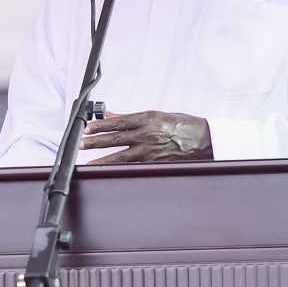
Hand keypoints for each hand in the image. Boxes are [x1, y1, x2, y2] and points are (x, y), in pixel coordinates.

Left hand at [80, 111, 213, 163]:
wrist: (206, 140)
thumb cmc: (185, 126)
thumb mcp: (159, 115)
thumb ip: (133, 117)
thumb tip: (112, 116)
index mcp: (148, 118)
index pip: (117, 122)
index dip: (99, 126)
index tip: (87, 128)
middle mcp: (147, 134)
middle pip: (115, 139)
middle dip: (95, 142)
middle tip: (81, 144)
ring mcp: (151, 150)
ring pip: (121, 156)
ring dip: (103, 160)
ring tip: (89, 163)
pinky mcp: (155, 163)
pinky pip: (134, 166)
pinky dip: (121, 169)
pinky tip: (110, 171)